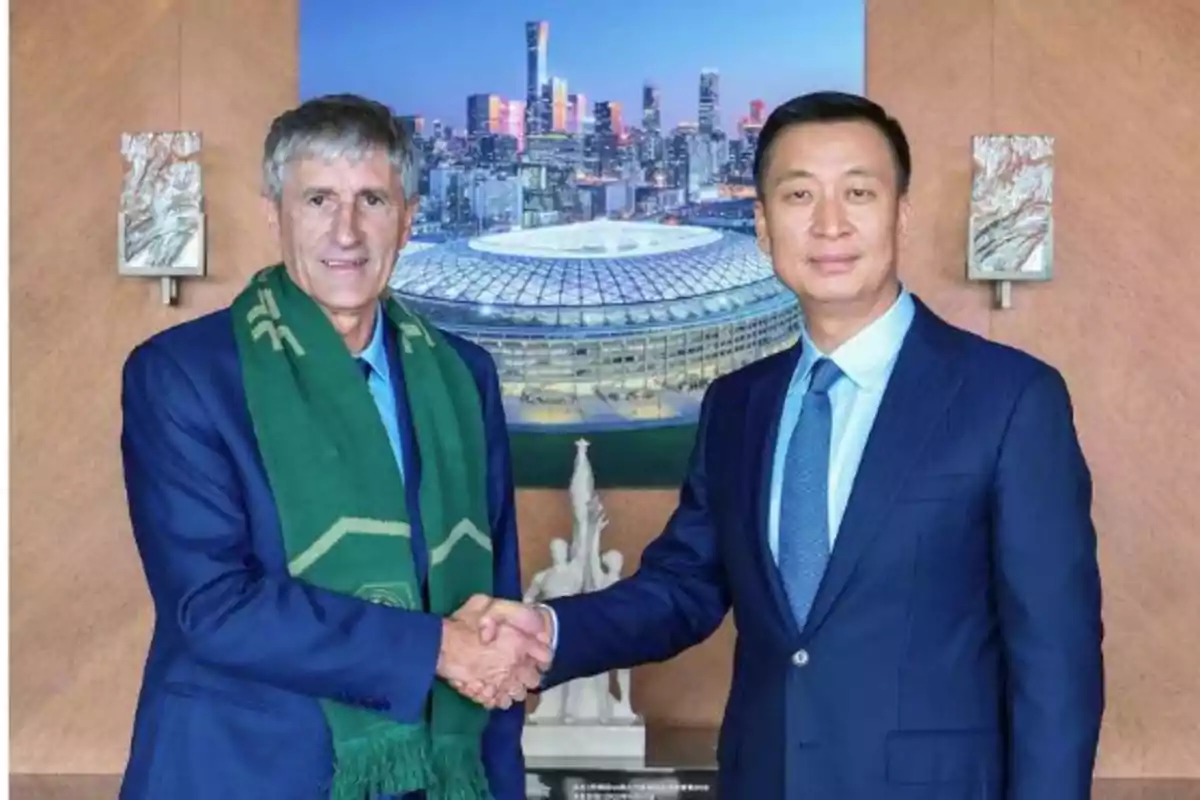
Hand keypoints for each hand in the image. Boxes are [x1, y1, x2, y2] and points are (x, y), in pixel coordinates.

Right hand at [436, 595, 550, 708]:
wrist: (439, 648)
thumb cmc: (462, 624)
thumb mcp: (486, 603)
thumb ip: (509, 610)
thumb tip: (523, 621)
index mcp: (520, 643)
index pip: (545, 655)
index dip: (540, 654)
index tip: (534, 652)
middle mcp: (516, 666)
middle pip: (535, 678)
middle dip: (529, 673)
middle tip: (518, 667)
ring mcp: (502, 684)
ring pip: (520, 694)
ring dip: (515, 687)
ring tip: (506, 680)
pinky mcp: (487, 696)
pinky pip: (502, 703)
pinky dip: (500, 698)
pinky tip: (494, 690)